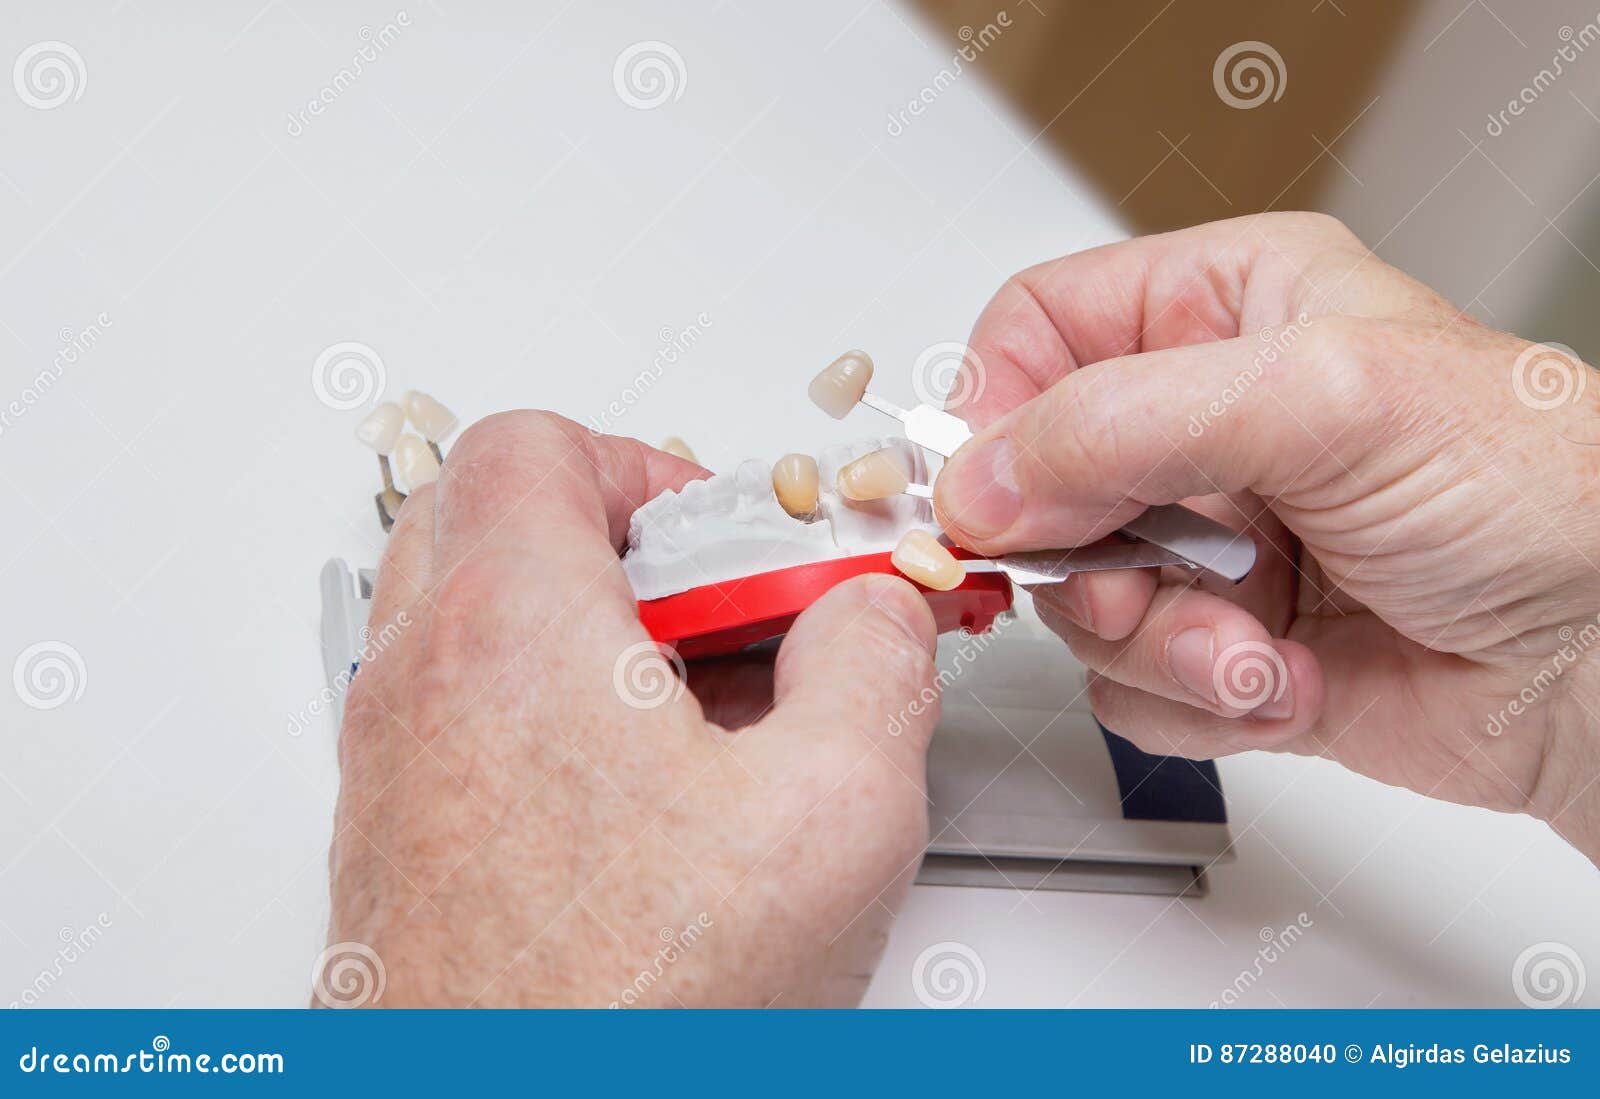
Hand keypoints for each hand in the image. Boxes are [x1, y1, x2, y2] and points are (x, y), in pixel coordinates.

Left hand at [326, 412, 941, 1005]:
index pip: (541, 444)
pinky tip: (653, 800)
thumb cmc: (619, 1015)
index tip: (734, 542)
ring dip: (594, 627)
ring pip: (485, 614)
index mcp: (513, 627)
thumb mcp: (830, 815)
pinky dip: (557, 709)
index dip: (655, 465)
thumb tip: (872, 615)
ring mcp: (400, 761)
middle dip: (629, 539)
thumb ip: (874, 667)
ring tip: (702, 714)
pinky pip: (473, 711)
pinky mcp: (404, 833)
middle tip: (718, 613)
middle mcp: (427, 681)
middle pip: (499, 514)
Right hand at [933, 213, 1599, 863]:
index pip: (1037, 331)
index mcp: (1226, 307)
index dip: (995, 410)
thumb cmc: (1537, 494)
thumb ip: (1124, 422)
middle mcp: (1206, 421)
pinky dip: (1194, 702)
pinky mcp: (1223, 641)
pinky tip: (1286, 682)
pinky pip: (1126, 684)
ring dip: (1158, 641)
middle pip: (1036, 483)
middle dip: (1090, 555)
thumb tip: (983, 479)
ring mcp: (1211, 539)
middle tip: (1146, 577)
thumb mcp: (1324, 399)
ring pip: (1075, 598)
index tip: (994, 493)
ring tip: (1254, 641)